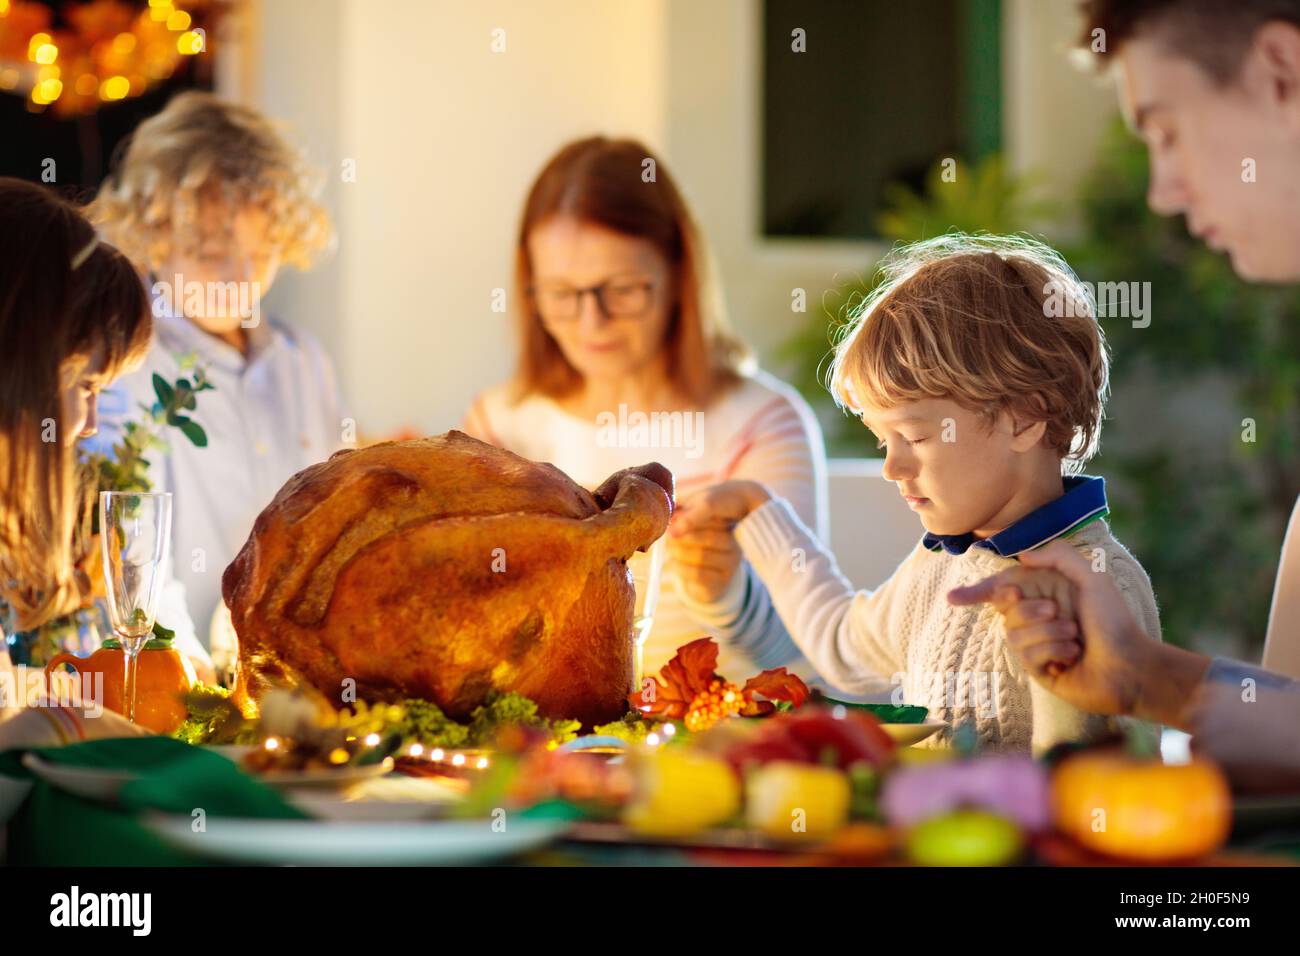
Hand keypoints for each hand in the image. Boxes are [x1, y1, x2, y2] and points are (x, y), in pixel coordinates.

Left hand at [667, 481, 771, 604]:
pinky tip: (673, 563)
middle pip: (709, 537)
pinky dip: (680, 567)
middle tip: (667, 536)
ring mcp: (730, 565)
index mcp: (728, 525)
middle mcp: (734, 544)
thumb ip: (681, 515)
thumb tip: (668, 511)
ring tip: (669, 549)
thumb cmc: (693, 545)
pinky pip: (698, 574)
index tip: (671, 521)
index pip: (713, 518)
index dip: (689, 518)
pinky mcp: (721, 582)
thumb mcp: (689, 526)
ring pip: (701, 556)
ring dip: (678, 552)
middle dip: (682, 536)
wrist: (702, 579)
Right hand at [946, 540, 1206, 726]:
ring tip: (1075, 639)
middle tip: (1059, 613)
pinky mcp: (1039, 670)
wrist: (1131, 665)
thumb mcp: (1092, 578)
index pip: (1003, 589)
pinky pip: (1027, 655)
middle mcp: (1037, 618)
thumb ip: (1060, 556)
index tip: (953, 598)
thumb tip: (1023, 555)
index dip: (976, 593)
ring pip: (1015, 634)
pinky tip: (1073, 657)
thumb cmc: (1115, 621)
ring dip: (1050, 633)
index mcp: (1046, 593)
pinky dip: (1053, 651)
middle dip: (1031, 610)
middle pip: (1007, 610)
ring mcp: (1036, 645)